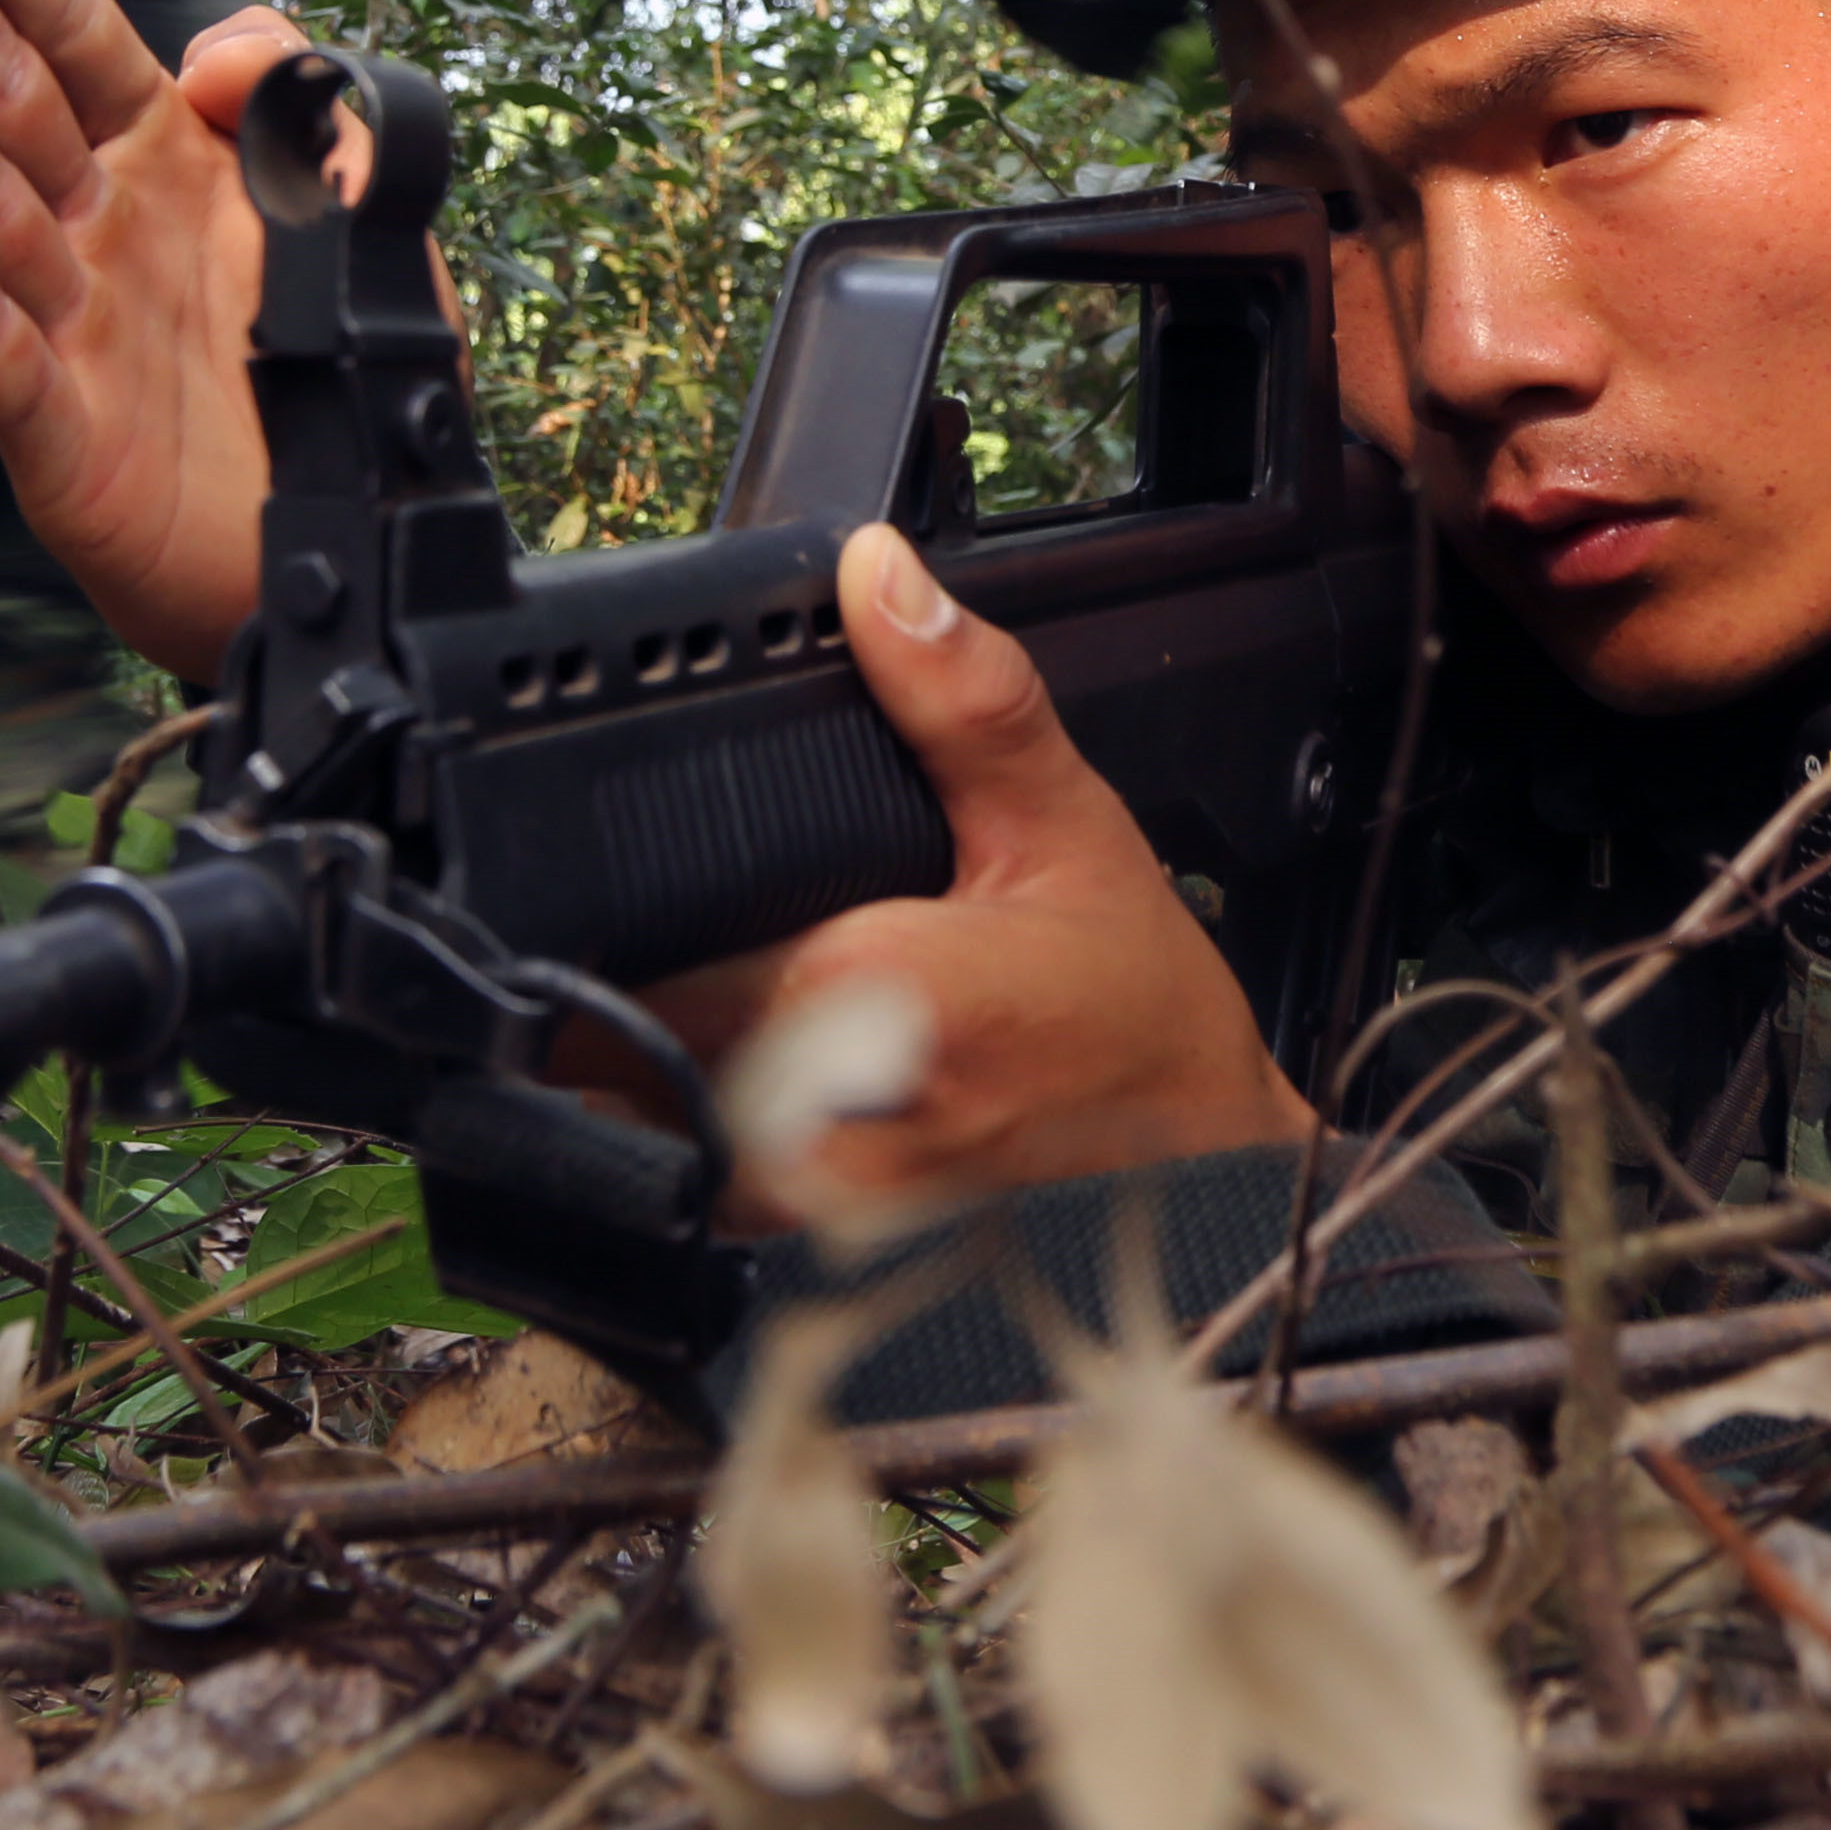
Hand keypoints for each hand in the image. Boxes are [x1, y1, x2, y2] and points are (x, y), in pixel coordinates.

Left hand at [651, 521, 1316, 1227]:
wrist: (1212, 1178)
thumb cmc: (1142, 1016)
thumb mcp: (1065, 827)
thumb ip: (962, 701)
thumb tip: (877, 578)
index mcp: (867, 994)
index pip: (645, 934)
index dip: (618, 883)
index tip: (625, 846)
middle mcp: (817, 1119)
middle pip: (619, 1023)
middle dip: (632, 953)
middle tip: (695, 905)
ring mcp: (801, 1206)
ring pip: (638, 1106)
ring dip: (650, 1041)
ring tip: (731, 979)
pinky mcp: (799, 1251)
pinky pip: (686, 1170)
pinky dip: (693, 1111)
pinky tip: (759, 1062)